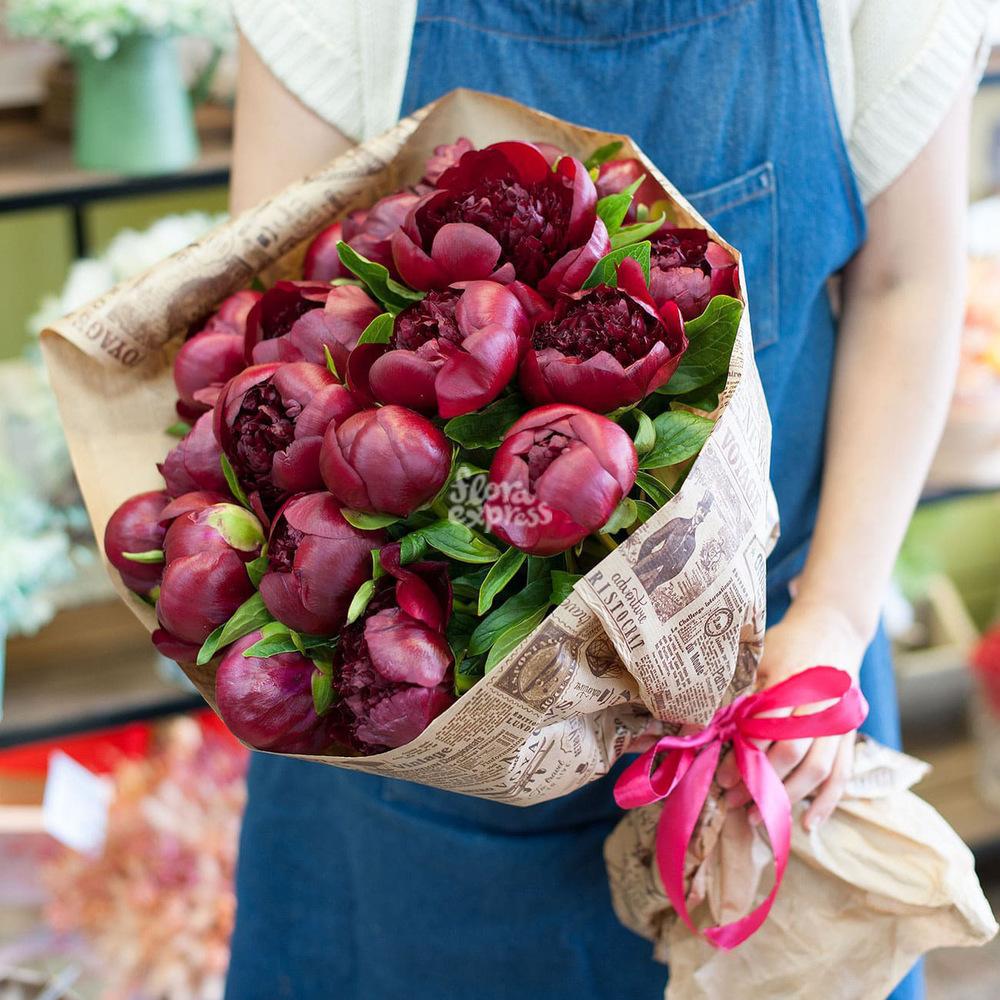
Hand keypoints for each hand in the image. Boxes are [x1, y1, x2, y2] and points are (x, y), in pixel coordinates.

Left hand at [716, 598, 866, 830]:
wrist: (834, 627)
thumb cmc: (787, 642)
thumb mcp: (759, 656)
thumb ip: (741, 692)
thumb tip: (706, 728)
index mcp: (792, 680)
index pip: (767, 727)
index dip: (743, 755)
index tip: (720, 773)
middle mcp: (820, 704)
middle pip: (793, 753)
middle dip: (761, 781)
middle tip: (731, 798)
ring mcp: (839, 721)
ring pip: (819, 769)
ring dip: (787, 797)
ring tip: (757, 817)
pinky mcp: (850, 733)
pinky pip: (842, 774)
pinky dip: (826, 801)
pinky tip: (808, 824)